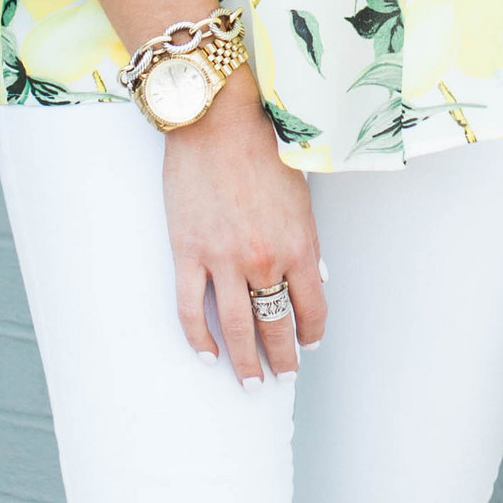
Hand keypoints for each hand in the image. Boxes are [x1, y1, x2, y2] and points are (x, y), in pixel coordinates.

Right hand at [161, 74, 327, 386]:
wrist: (216, 119)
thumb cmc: (263, 148)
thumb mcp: (301, 196)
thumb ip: (306, 241)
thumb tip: (314, 276)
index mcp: (299, 245)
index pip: (312, 308)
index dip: (311, 334)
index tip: (308, 346)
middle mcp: (264, 260)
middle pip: (276, 326)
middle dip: (282, 359)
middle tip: (282, 379)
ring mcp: (224, 260)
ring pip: (237, 327)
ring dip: (245, 362)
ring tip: (250, 383)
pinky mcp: (188, 252)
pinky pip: (192, 308)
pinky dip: (199, 337)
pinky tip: (207, 354)